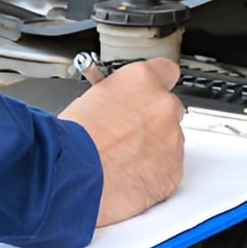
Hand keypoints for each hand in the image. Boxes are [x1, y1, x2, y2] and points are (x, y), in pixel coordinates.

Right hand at [60, 58, 184, 226]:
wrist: (73, 177)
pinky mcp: (174, 170)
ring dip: (152, 148)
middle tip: (125, 134)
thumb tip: (115, 104)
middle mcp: (162, 105)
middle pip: (168, 109)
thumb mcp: (87, 100)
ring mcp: (172, 139)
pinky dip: (154, 174)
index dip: (154, 85)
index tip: (148, 94)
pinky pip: (169, 169)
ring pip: (170, 140)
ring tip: (121, 160)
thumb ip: (114, 98)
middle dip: (151, 121)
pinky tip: (128, 176)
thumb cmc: (72, 141)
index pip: (165, 69)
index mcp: (141, 79)